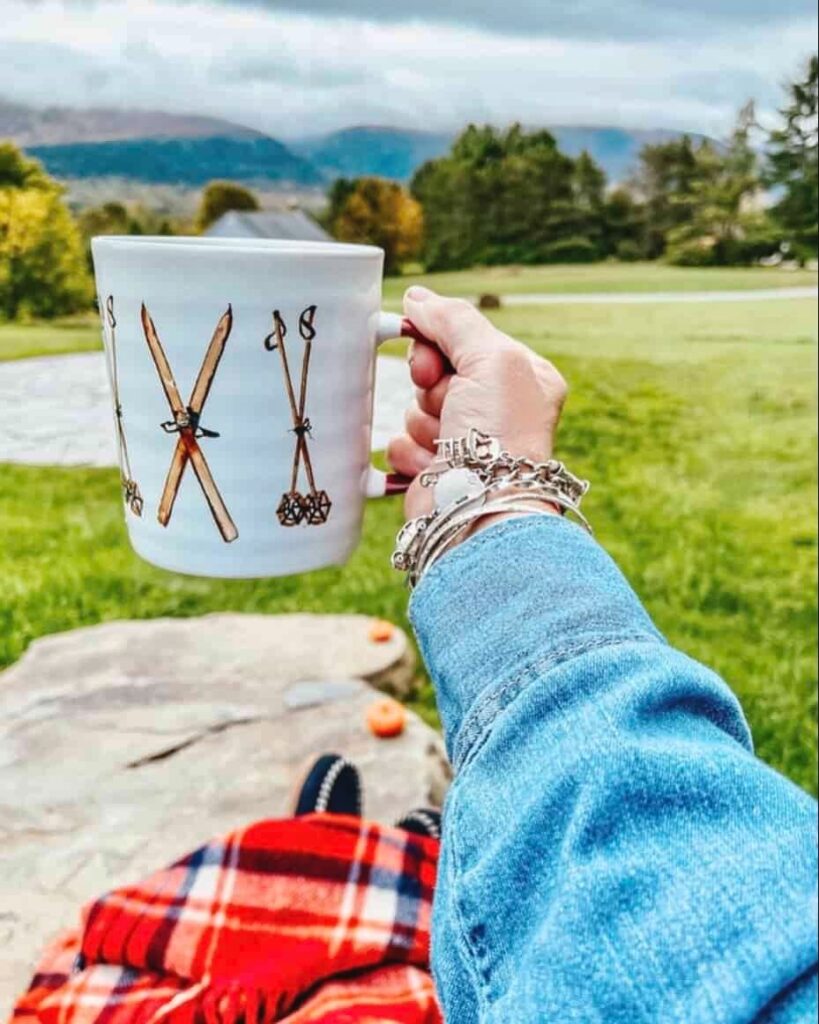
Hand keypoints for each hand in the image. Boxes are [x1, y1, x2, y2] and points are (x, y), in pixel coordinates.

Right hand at [388, 286, 567, 520]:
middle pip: (437, 372)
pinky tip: (432, 466)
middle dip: (431, 384)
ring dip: (423, 422)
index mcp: (522, 378)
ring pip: (416, 408)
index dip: (442, 344)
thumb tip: (418, 298)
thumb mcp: (491, 356)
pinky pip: (401, 444)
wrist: (482, 507)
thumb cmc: (500, 433)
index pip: (467, 340)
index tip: (434, 360)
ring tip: (446, 442)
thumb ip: (454, 320)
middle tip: (442, 398)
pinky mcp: (436, 471)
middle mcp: (498, 409)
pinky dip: (410, 453)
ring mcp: (466, 442)